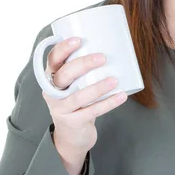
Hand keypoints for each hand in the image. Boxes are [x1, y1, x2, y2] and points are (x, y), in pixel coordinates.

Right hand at [41, 36, 127, 174]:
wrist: (72, 134)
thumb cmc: (79, 100)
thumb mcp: (76, 83)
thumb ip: (86, 69)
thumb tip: (116, 44)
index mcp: (52, 78)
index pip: (52, 60)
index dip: (63, 49)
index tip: (78, 40)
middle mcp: (52, 92)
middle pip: (64, 76)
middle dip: (83, 65)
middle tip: (102, 58)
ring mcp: (61, 108)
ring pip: (78, 97)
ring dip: (97, 87)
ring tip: (114, 80)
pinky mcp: (72, 122)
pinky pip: (91, 112)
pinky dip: (108, 103)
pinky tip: (121, 96)